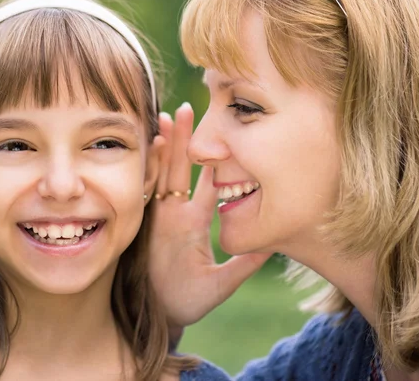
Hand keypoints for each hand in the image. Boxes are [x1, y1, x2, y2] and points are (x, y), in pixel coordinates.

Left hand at [149, 103, 271, 329]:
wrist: (148, 311)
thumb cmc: (184, 299)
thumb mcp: (217, 288)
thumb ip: (242, 265)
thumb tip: (271, 243)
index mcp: (192, 225)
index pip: (207, 184)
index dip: (214, 158)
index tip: (220, 132)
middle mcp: (172, 214)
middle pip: (180, 169)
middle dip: (183, 138)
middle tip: (183, 108)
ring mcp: (157, 214)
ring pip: (161, 172)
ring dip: (164, 144)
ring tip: (163, 117)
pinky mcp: (148, 217)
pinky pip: (147, 185)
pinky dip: (151, 163)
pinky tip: (151, 145)